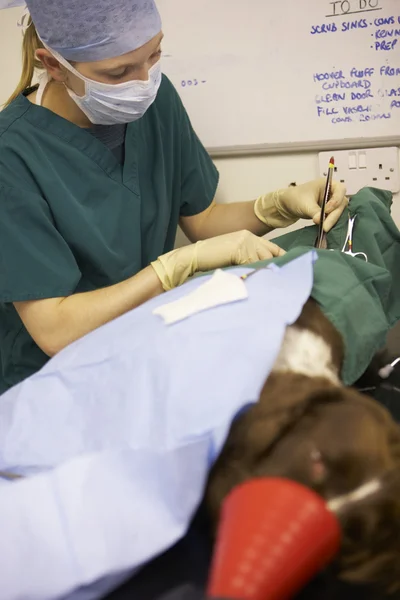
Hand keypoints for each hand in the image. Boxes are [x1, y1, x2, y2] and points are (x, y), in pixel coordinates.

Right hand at [151, 230, 285, 289]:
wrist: (194, 257)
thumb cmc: (211, 261)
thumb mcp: (234, 257)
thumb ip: (248, 259)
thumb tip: (264, 271)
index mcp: (248, 236)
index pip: (272, 247)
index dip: (281, 258)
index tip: (289, 269)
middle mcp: (249, 236)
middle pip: (270, 254)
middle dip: (275, 267)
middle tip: (282, 281)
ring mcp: (245, 241)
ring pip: (264, 259)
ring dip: (265, 272)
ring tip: (268, 285)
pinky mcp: (240, 248)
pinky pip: (254, 262)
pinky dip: (255, 272)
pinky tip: (254, 279)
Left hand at [254, 179, 347, 231]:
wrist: (283, 207)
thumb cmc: (293, 199)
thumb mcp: (305, 205)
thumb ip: (315, 212)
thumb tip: (321, 220)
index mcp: (327, 183)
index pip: (341, 190)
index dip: (336, 201)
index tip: (327, 210)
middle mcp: (331, 192)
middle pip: (341, 203)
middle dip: (334, 215)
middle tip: (325, 226)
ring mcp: (330, 202)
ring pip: (338, 211)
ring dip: (332, 220)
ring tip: (324, 229)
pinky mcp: (327, 212)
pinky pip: (333, 217)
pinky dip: (329, 222)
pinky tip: (324, 229)